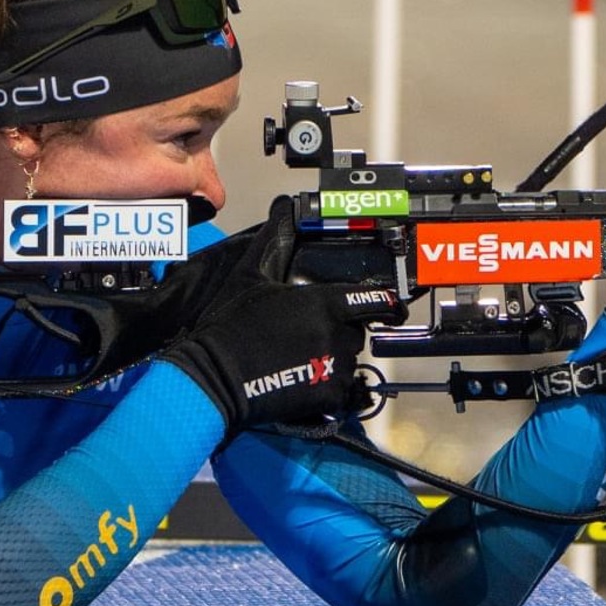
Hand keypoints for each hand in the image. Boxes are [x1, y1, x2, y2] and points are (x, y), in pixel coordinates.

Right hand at [158, 197, 404, 431]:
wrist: (215, 376)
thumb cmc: (230, 327)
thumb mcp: (251, 276)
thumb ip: (274, 242)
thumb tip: (283, 210)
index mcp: (325, 302)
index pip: (375, 301)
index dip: (385, 304)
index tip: (390, 308)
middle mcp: (338, 333)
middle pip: (357, 331)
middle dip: (340, 332)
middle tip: (307, 337)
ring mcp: (336, 366)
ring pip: (351, 361)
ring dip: (334, 361)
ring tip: (300, 361)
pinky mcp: (329, 395)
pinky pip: (344, 391)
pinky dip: (329, 388)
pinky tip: (304, 382)